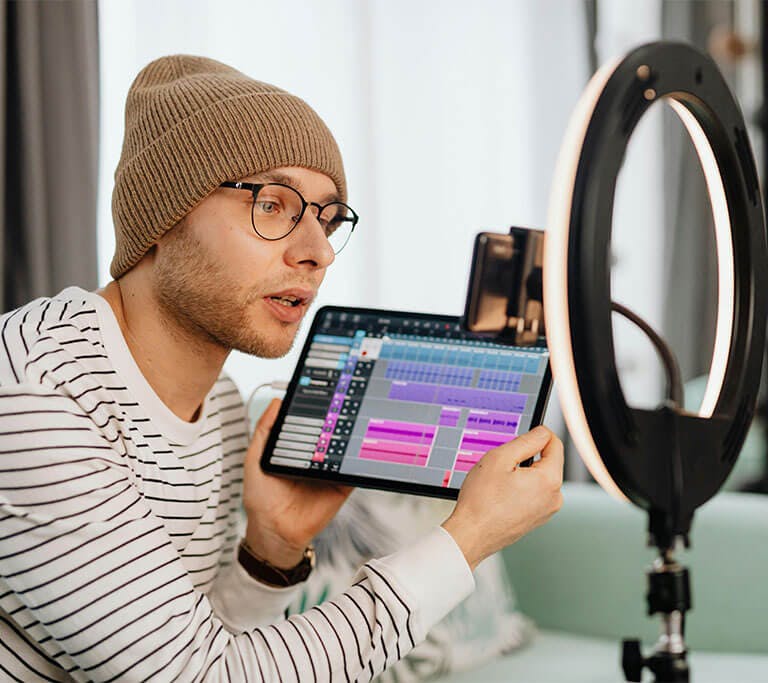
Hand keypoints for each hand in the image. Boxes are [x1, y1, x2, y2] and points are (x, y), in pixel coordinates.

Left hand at [242, 399, 352, 567]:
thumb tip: (277, 402)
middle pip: (330, 432)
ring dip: (350, 437)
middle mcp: (315, 457)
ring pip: (344, 448)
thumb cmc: (260, 498)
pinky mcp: (342, 485)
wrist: (274, 532)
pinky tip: (358, 449)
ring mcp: (330, 471)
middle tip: (341, 402)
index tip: (322, 391)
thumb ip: (264, 430)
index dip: (316, 408)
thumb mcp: (254, 458)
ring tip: (351, 421)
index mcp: (296, 448)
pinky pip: (354, 470)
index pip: (310, 423)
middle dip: (336, 418)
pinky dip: (358, 460)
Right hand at [441, 426, 563, 570]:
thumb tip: (542, 432)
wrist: (471, 534)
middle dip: (527, 457)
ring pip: (539, 478)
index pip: (554, 444)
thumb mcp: (500, 458)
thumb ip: (526, 441)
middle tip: (502, 463)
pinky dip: (521, 489)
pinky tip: (501, 494)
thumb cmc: (481, 501)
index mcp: (549, 480)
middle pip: (547, 462)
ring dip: (523, 474)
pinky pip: (534, 494)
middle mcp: (554, 498)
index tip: (522, 435)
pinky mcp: (537, 519)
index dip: (538, 434)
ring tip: (499, 482)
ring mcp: (546, 511)